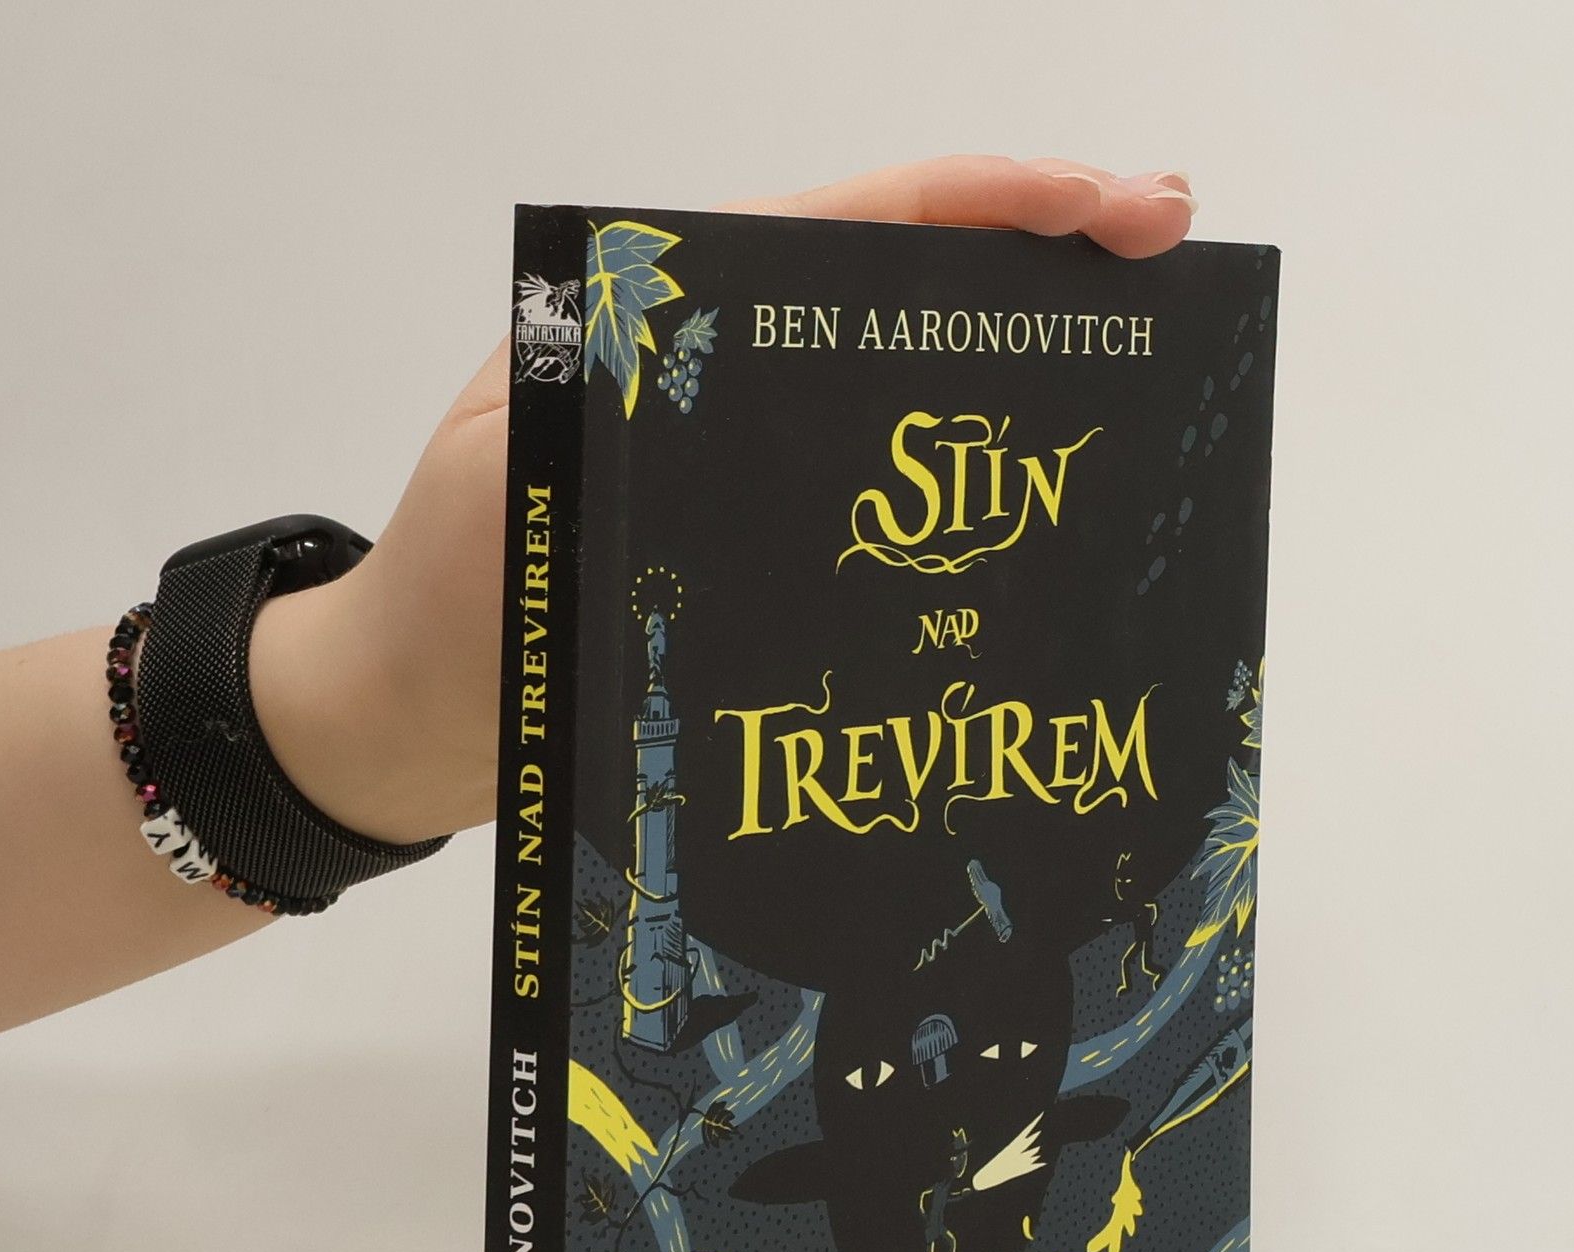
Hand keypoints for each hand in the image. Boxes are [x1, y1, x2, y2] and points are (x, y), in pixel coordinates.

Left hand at [252, 156, 1195, 845]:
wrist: (406, 723)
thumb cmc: (441, 601)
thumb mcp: (510, 472)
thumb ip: (610, 392)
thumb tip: (748, 341)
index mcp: (662, 316)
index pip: (853, 227)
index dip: (995, 205)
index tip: (1119, 212)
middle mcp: (720, 370)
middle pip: (901, 285)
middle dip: (1038, 261)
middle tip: (1167, 262)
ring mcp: (745, 458)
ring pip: (902, 387)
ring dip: (1016, 373)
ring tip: (1140, 365)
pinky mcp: (758, 539)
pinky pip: (874, 491)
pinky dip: (959, 488)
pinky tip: (1036, 514)